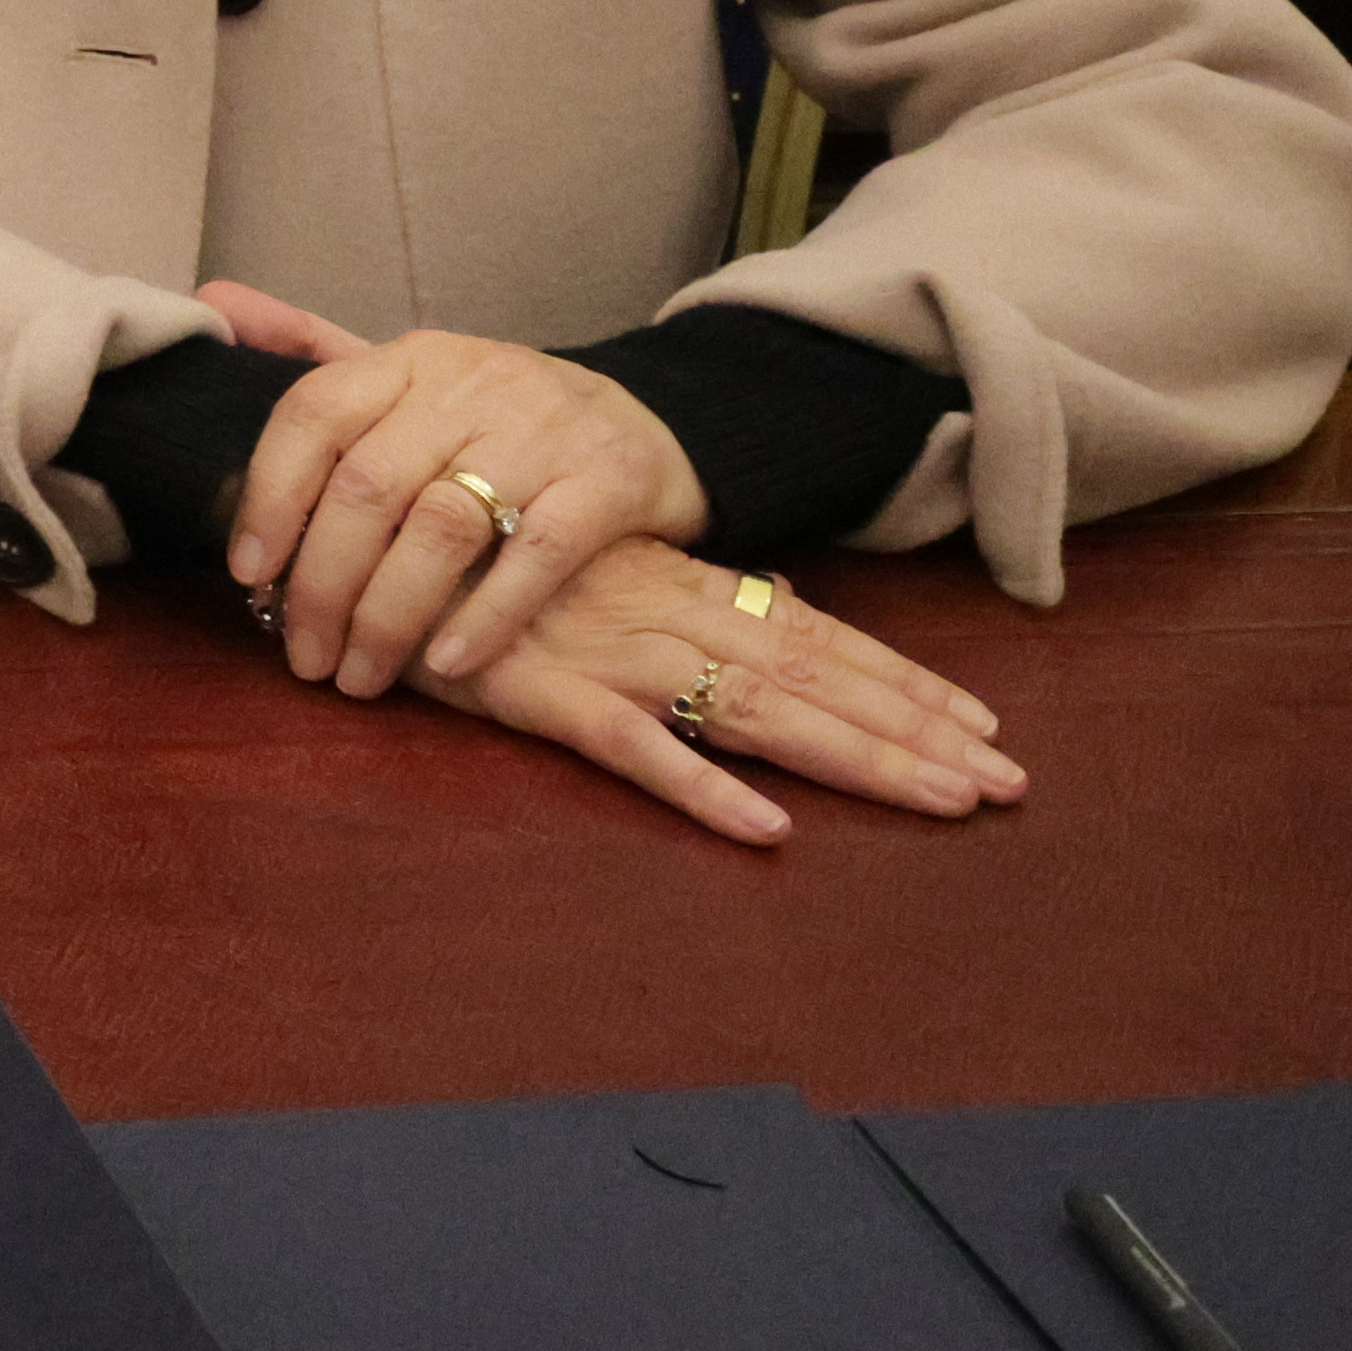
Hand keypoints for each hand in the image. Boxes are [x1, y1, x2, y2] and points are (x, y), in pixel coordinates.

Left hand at [206, 282, 709, 701]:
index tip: (246, 574)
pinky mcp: (608, 482)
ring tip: (359, 675)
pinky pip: (537, 554)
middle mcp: (471, 385)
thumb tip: (210, 299)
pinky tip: (446, 662)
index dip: (269, 496)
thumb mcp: (411, 374)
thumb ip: (313, 348)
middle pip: (370, 485)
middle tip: (300, 655)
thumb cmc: (499, 418)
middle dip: (321, 582)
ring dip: (389, 612)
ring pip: (443, 524)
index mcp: (409, 359)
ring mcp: (543, 431)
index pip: (314, 412)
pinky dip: (486, 614)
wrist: (645, 425)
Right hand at [408, 532, 1025, 844]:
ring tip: (944, 800)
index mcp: (666, 580)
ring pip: (749, 706)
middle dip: (913, 727)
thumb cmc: (456, 551)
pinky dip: (696, 785)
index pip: (808, 629)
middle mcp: (654, 610)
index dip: (897, 676)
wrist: (344, 520)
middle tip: (1008, 781)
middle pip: (807, 671)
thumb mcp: (563, 563)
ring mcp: (601, 650)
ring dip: (852, 755)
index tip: (981, 722)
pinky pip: (627, 745)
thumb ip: (640, 587)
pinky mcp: (536, 690)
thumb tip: (729, 608)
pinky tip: (765, 830)